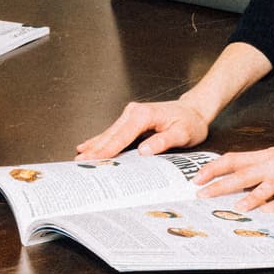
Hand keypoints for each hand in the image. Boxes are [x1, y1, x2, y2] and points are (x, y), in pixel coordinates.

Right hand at [76, 96, 210, 160]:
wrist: (194, 111)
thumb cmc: (190, 122)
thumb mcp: (182, 134)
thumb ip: (163, 141)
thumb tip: (144, 151)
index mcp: (143, 115)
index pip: (121, 136)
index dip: (107, 149)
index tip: (94, 159)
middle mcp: (134, 112)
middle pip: (111, 134)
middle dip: (95, 149)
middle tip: (79, 162)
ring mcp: (131, 114)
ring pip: (109, 133)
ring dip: (95, 145)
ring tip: (80, 157)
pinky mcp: (131, 119)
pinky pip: (114, 132)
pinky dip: (101, 140)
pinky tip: (88, 146)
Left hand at [194, 137, 273, 210]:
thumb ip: (256, 169)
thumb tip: (230, 182)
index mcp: (265, 157)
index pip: (234, 160)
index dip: (214, 168)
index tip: (196, 179)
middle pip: (244, 173)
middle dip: (221, 184)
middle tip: (203, 195)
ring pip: (267, 184)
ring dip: (251, 196)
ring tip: (236, 207)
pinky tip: (268, 211)